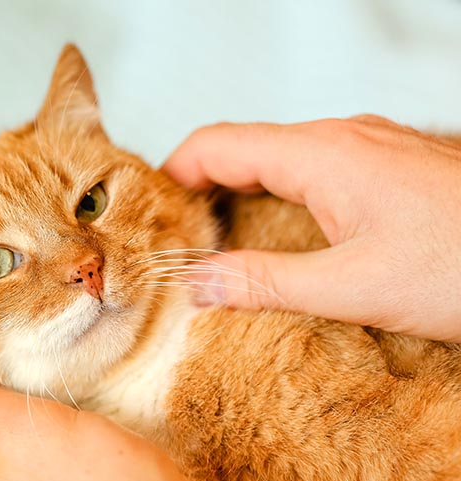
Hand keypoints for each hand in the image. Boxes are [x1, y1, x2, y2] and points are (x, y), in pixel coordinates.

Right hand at [163, 115, 460, 342]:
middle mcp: (340, 138)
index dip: (170, 175)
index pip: (214, 144)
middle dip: (200, 191)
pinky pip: (313, 172)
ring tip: (220, 250)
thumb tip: (198, 282)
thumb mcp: (354, 286)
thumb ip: (265, 282)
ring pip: (278, 161)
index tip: (148, 216)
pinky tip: (282, 243)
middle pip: (242, 149)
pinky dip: (280, 201)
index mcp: (321, 154)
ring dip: (241, 198)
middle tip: (176, 244)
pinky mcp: (386, 169)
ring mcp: (367, 149)